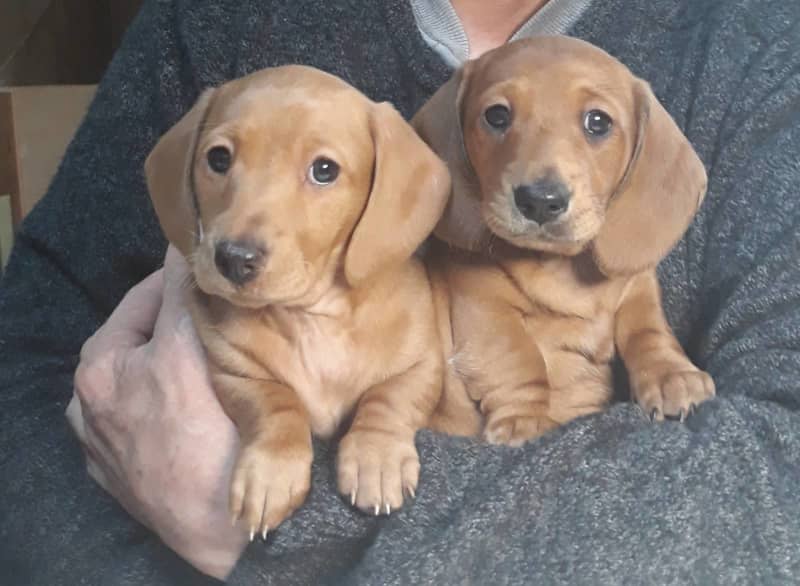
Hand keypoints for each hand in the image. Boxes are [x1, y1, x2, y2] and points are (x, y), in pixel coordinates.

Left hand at [67, 246, 246, 578]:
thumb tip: (184, 243)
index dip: (186, 280)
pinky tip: (208, 410)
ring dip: (184, 365)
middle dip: (186, 324)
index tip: (220, 276)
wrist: (224, 530)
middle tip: (231, 316)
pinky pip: (157, 419)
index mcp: (98, 369)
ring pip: (154, 381)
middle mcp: (91, 406)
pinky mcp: (130, 474)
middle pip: (148, 341)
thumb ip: (185, 296)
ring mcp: (110, 444)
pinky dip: (179, 405)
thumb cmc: (204, 442)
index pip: (145, 298)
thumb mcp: (191, 356)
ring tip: (226, 359)